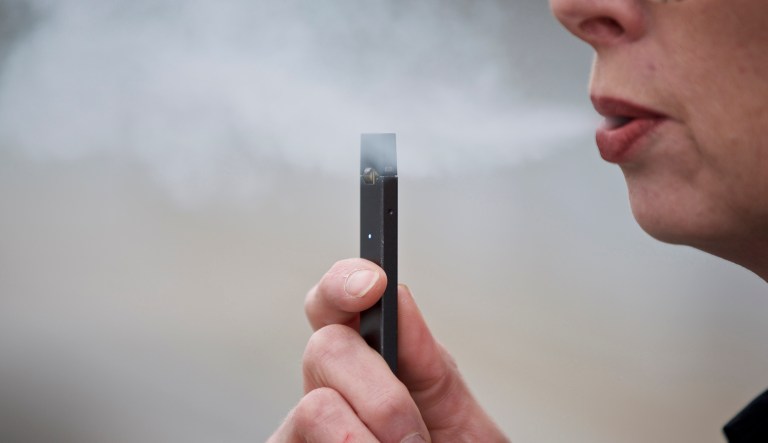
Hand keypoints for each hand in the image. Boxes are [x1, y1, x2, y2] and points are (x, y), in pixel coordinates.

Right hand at [268, 258, 508, 441]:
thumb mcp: (460, 423)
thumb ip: (430, 365)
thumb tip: (399, 297)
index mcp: (370, 368)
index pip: (336, 305)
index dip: (345, 282)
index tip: (372, 284)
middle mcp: (328, 394)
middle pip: (325, 347)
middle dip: (381, 392)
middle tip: (413, 439)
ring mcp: (300, 436)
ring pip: (314, 406)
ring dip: (366, 440)